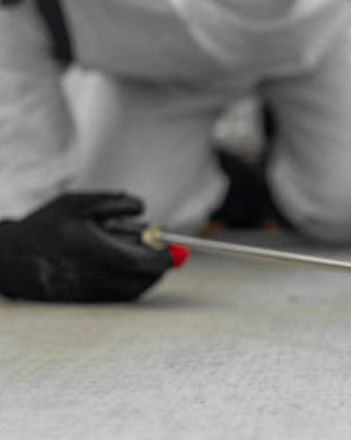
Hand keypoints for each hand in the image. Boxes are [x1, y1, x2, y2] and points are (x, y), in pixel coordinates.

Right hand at [0, 193, 173, 301]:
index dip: (163, 258)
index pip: (138, 261)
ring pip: (132, 291)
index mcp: (90, 249)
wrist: (10, 258)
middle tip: (165, 251)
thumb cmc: (48, 225)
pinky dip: (131, 284)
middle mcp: (90, 275)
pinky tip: (123, 267)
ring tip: (135, 254)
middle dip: (158, 267)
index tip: (178, 251)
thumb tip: (144, 210)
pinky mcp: (84, 304)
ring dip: (146, 276)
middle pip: (141, 280)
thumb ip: (114, 202)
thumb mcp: (78, 203)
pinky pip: (119, 298)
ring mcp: (86, 294)